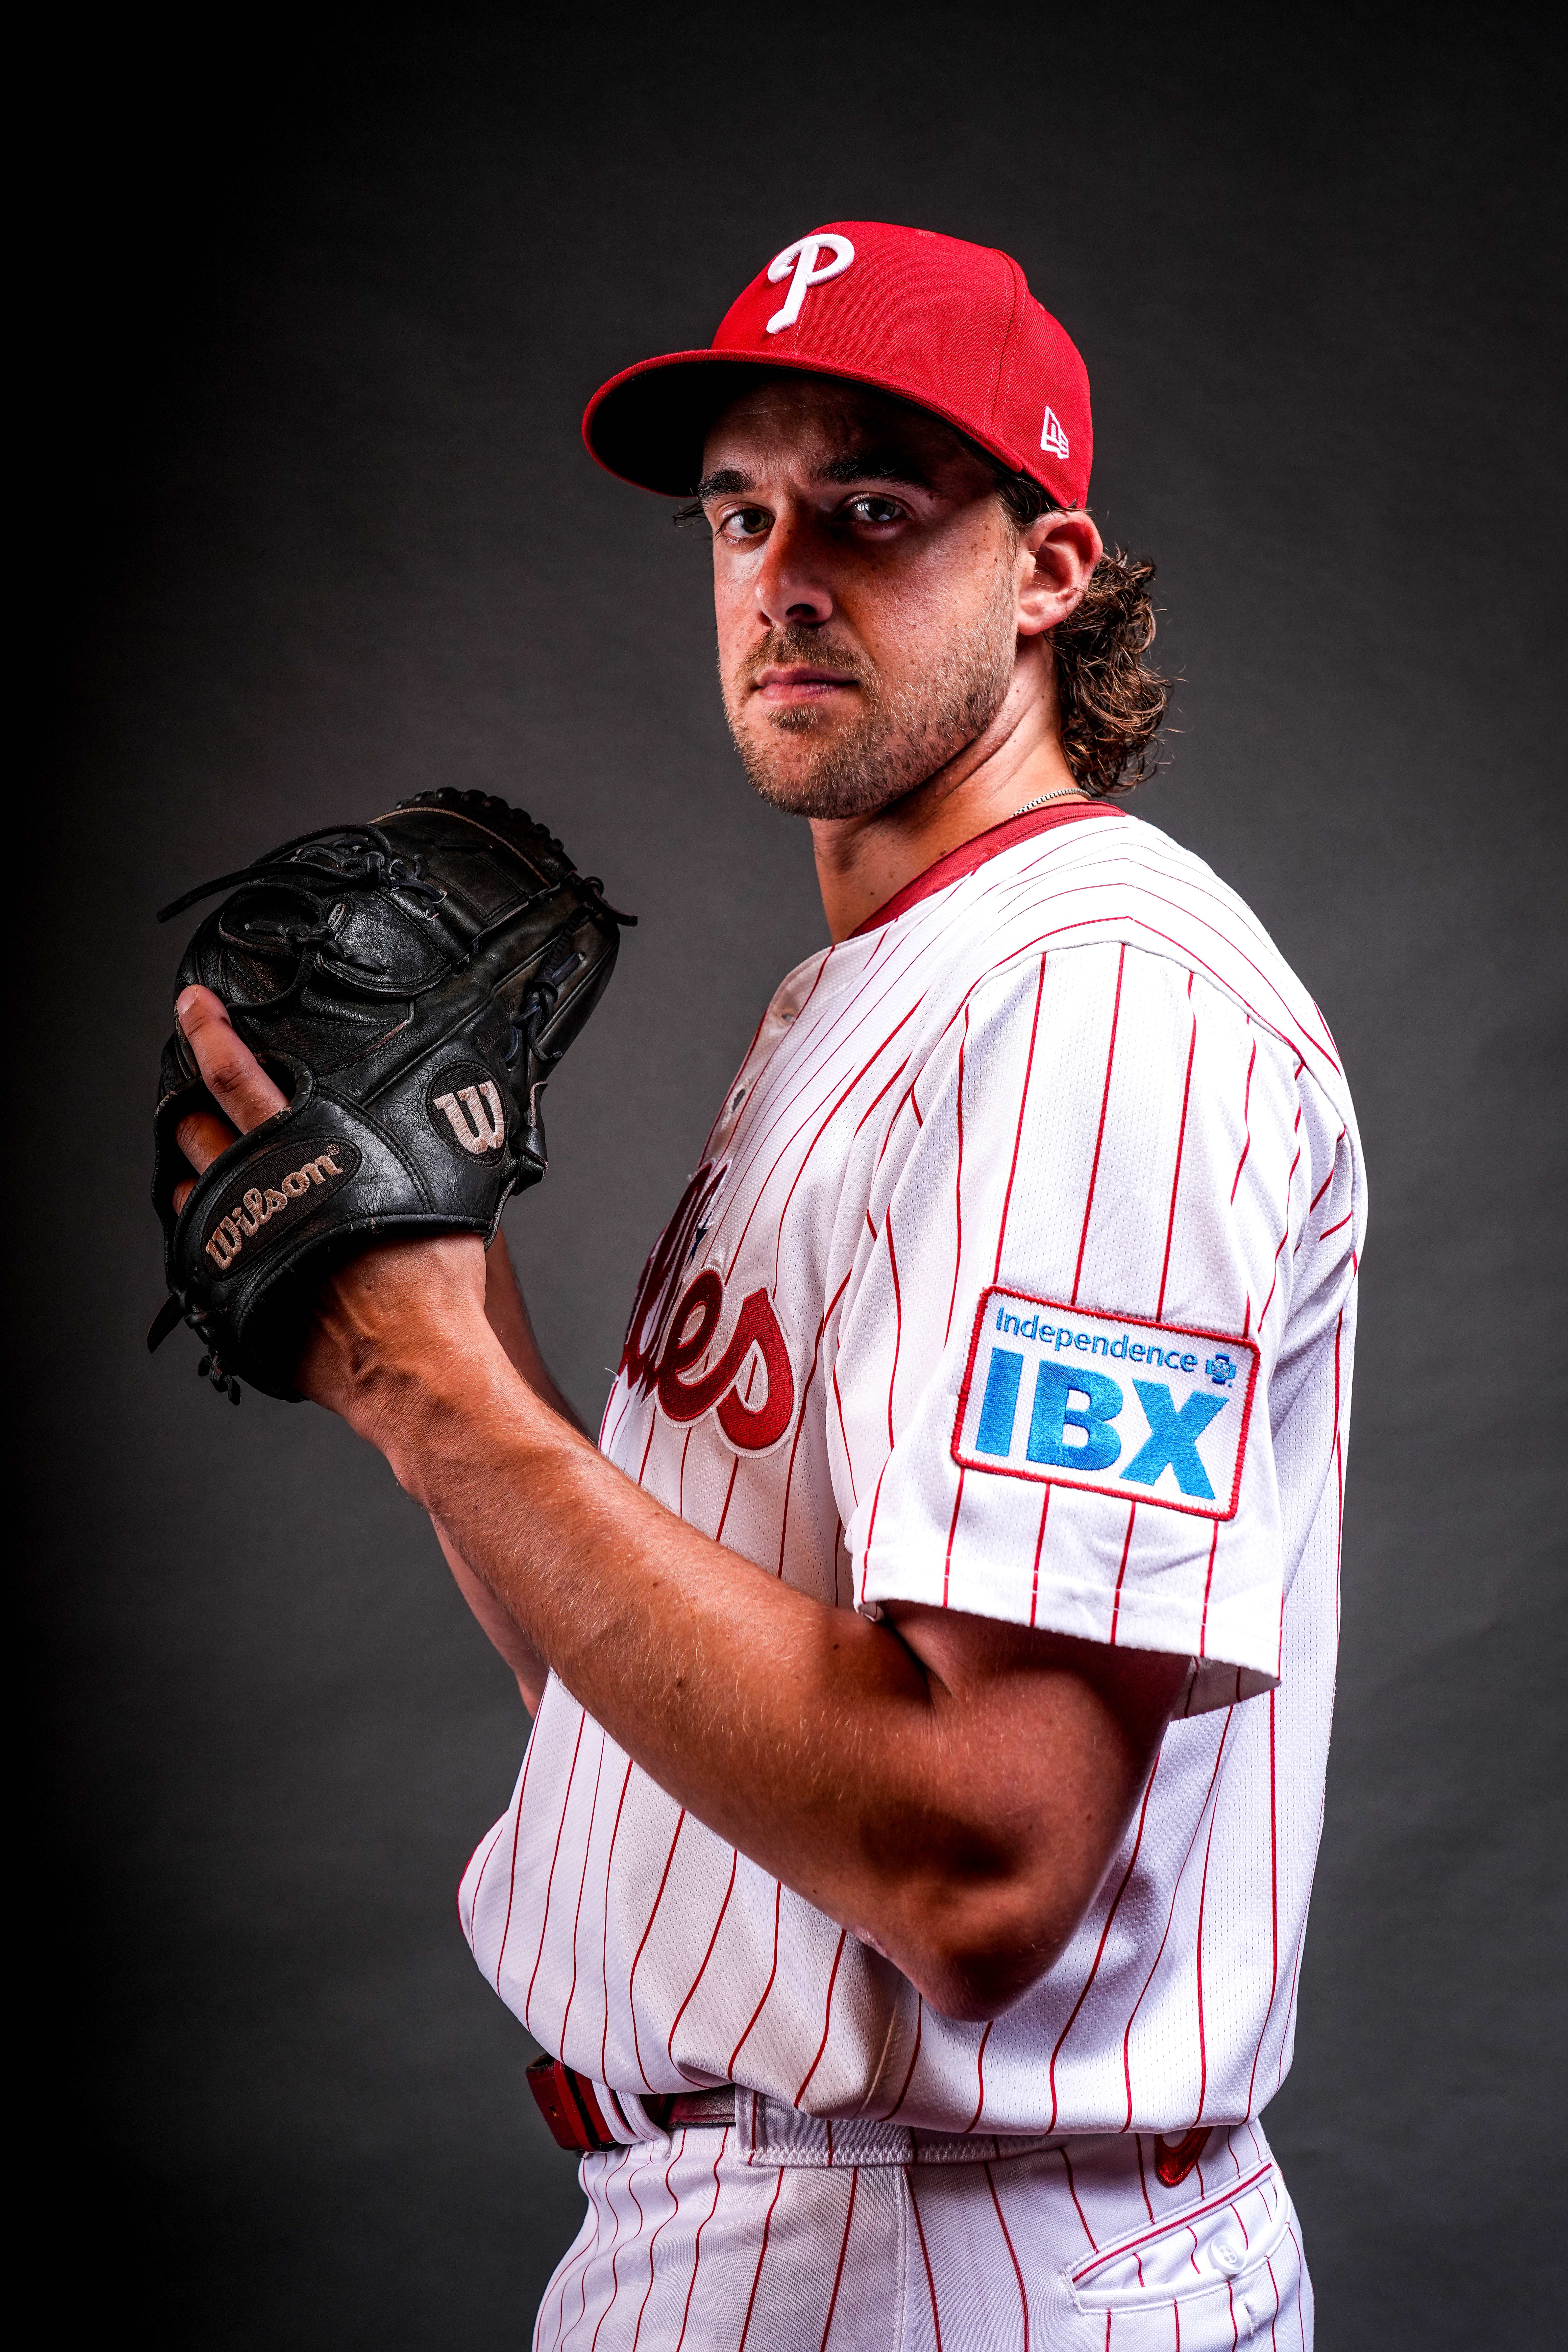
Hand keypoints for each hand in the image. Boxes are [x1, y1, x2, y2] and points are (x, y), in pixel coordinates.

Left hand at [171, 986, 491, 1426]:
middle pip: (196, 1132)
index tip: (192, 1007)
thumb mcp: (442, 1191)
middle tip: (199, 1099)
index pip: (239, 1077)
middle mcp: (258, 1196)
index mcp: (309, 1155)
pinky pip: (195, 1254)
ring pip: (185, 1195)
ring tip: (215, 1172)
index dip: (209, 1035)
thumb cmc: (435, 1284)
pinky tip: (228, 1235)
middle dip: (191, 1110)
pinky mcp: (231, 1297)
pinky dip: (204, 1235)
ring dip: (193, 1177)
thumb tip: (443, 1118)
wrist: (413, 1368)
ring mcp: (237, 1248)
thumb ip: (421, 1149)